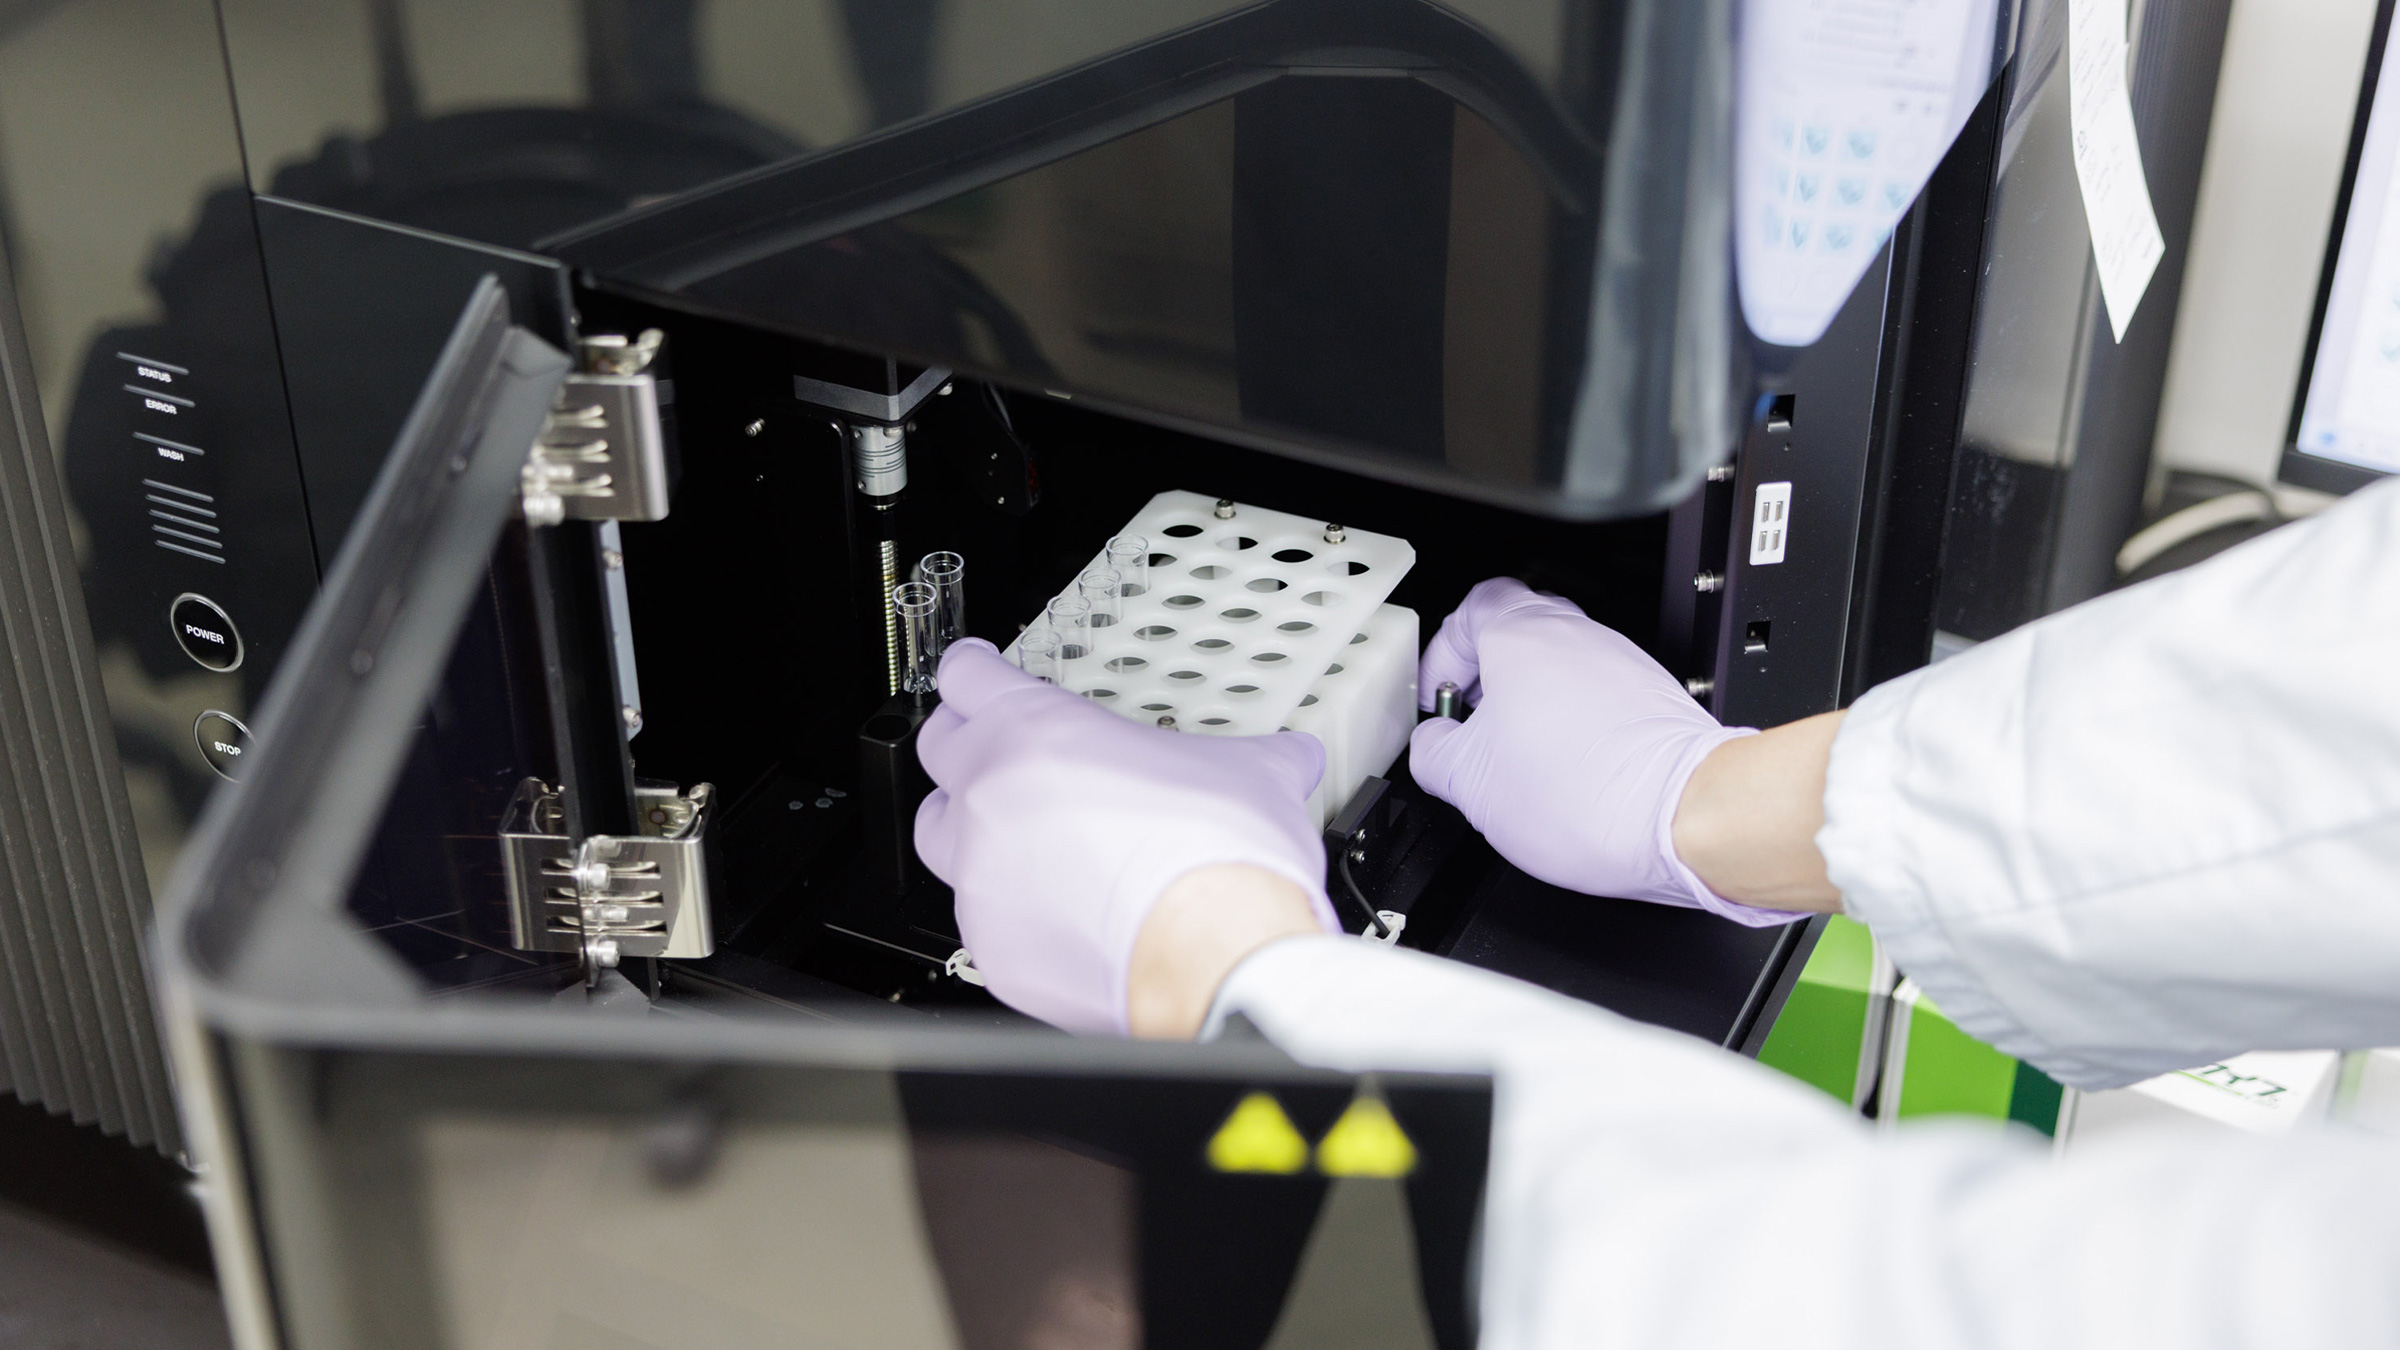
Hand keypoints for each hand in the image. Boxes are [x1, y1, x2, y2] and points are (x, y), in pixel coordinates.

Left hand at [914, 640, 1340, 1034]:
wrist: (1213, 953)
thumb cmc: (1215, 858)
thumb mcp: (1253, 771)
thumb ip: (1263, 754)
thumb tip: (1292, 756)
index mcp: (1035, 730)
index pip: (965, 675)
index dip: (974, 673)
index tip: (978, 675)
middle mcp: (991, 796)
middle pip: (937, 748)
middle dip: (966, 745)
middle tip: (1004, 753)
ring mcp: (981, 875)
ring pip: (940, 834)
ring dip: (968, 827)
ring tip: (1018, 836)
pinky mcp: (991, 944)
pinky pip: (979, 917)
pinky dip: (1008, 910)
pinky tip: (1054, 913)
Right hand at [1409, 579, 1795, 924]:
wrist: (1681, 815)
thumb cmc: (1589, 792)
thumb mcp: (1470, 784)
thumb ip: (1433, 754)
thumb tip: (1432, 749)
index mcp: (1521, 637)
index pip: (1470, 607)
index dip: (1443, 652)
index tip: (1440, 698)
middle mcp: (1576, 637)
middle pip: (1516, 630)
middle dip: (1486, 676)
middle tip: (1473, 722)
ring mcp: (1620, 662)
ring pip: (1559, 663)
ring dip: (1530, 701)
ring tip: (1519, 755)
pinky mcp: (1651, 696)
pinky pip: (1597, 693)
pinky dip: (1573, 721)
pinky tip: (1565, 768)